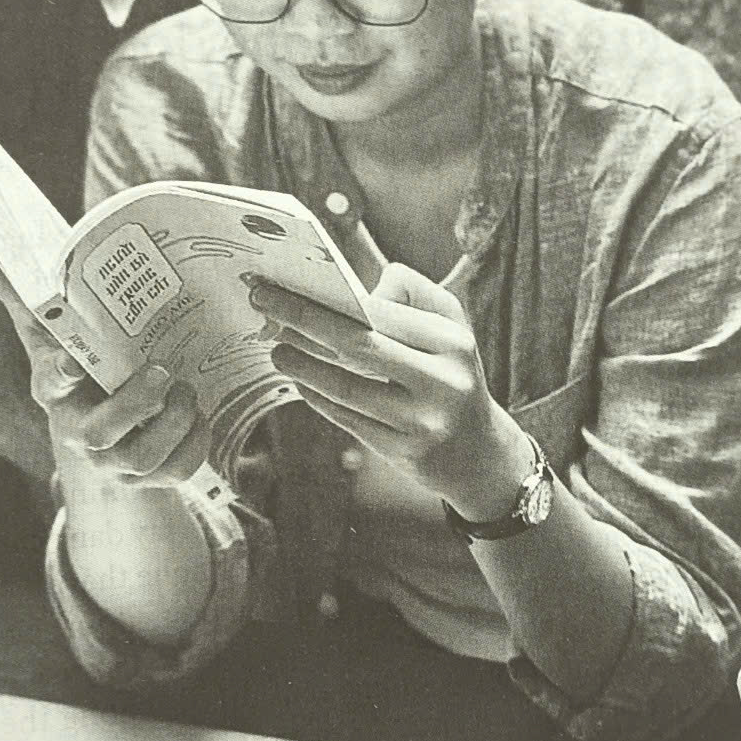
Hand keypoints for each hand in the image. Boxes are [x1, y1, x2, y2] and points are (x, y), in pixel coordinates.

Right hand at [0, 252, 210, 485]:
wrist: (109, 428)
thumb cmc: (81, 368)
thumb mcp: (55, 332)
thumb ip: (28, 294)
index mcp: (56, 392)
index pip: (49, 383)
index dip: (61, 373)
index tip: (74, 361)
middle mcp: (82, 435)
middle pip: (98, 435)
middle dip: (135, 403)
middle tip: (162, 370)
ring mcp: (116, 462)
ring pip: (143, 459)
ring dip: (174, 423)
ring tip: (186, 389)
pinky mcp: (153, 477)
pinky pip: (178, 469)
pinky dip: (196, 441)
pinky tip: (198, 415)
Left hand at [250, 263, 531, 521]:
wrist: (477, 453)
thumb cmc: (451, 374)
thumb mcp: (451, 327)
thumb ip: (411, 291)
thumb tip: (355, 287)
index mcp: (452, 341)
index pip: (380, 313)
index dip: (327, 299)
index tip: (283, 286)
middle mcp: (441, 381)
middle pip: (357, 344)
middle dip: (302, 321)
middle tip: (263, 305)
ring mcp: (421, 421)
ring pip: (346, 388)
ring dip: (302, 365)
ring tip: (277, 350)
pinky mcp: (401, 452)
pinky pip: (347, 418)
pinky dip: (318, 397)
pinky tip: (301, 381)